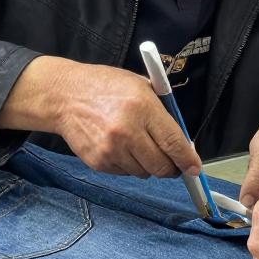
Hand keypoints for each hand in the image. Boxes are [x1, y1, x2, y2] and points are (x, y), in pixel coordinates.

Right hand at [0, 56, 199, 177]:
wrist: (64, 96)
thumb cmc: (105, 87)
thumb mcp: (140, 85)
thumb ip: (162, 111)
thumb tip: (183, 140)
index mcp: (143, 108)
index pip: (174, 143)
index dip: (188, 160)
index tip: (195, 168)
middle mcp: (128, 131)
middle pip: (161, 166)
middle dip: (171, 168)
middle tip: (172, 162)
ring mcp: (111, 150)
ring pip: (144, 173)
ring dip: (147, 165)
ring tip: (137, 145)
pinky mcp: (99, 162)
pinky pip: (125, 173)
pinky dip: (128, 165)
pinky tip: (120, 147)